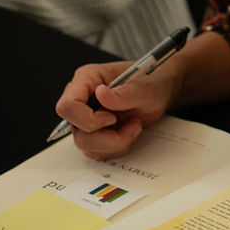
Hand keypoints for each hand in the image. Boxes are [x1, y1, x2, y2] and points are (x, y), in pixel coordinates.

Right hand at [54, 59, 179, 160]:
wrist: (161, 91)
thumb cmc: (152, 80)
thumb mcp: (145, 86)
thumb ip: (123, 93)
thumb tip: (101, 94)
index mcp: (87, 78)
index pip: (67, 106)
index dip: (87, 119)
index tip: (111, 118)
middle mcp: (83, 98)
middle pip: (76, 131)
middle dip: (106, 136)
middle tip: (131, 125)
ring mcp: (87, 117)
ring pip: (86, 145)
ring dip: (115, 142)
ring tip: (135, 126)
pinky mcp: (95, 132)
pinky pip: (97, 151)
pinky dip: (117, 147)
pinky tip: (131, 131)